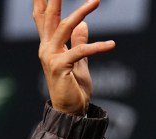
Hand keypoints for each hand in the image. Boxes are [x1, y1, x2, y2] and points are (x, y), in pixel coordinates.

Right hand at [34, 0, 114, 115]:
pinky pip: (80, 52)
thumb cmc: (73, 88)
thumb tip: (83, 24)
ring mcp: (51, 57)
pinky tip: (112, 44)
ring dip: (81, 12)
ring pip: (64, 28)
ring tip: (96, 0)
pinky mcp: (60, 68)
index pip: (44, 18)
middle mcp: (46, 48)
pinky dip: (97, 47)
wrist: (70, 112)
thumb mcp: (79, 61)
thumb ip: (78, 42)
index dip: (44, 2)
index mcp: (49, 45)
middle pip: (49, 17)